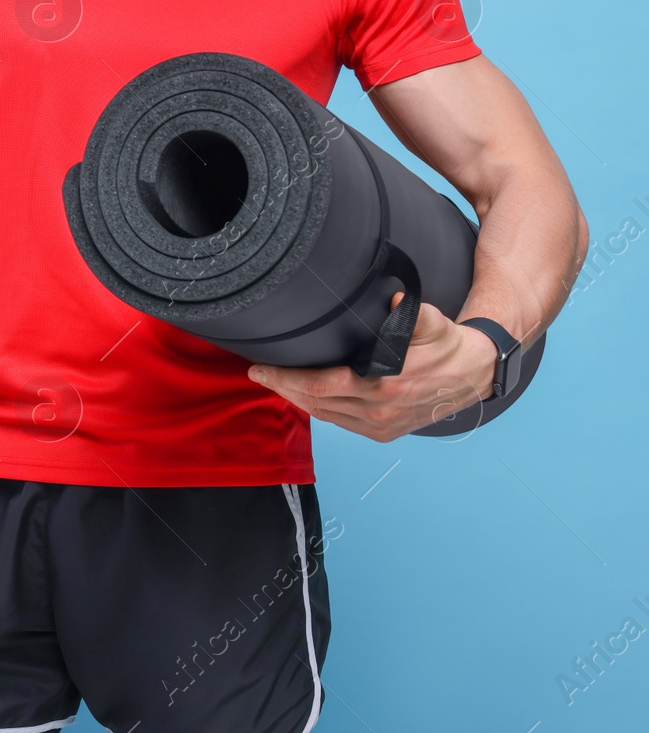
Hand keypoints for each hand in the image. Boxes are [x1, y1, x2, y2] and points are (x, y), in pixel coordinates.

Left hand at [248, 294, 497, 441]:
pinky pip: (339, 422)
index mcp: (385, 386)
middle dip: (281, 388)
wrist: (474, 375)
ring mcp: (380, 426)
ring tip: (273, 383)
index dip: (286, 378)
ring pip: (323, 415)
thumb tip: (395, 300)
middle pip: (314, 402)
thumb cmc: (447, 346)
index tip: (260, 367)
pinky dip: (317, 410)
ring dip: (295, 400)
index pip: (320, 385)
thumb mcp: (432, 323)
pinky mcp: (383, 433)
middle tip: (256, 373)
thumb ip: (411, 313)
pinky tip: (302, 397)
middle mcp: (378, 411)